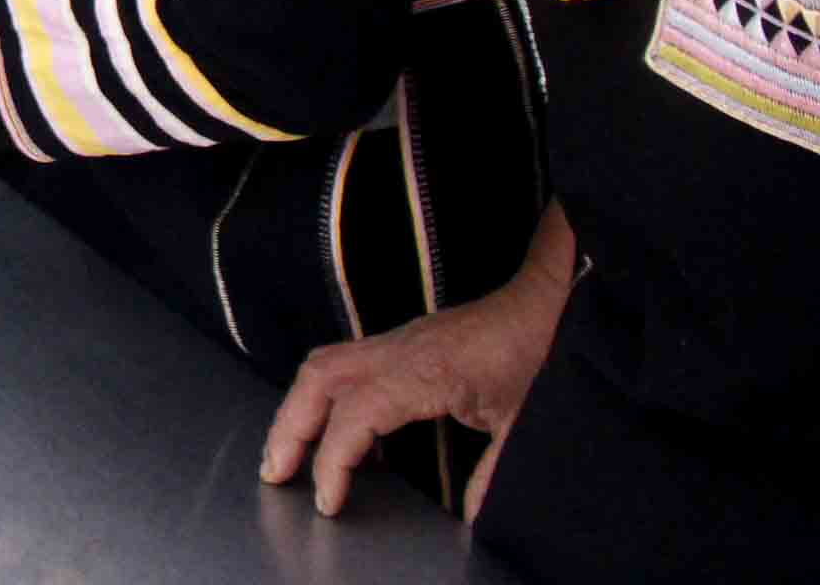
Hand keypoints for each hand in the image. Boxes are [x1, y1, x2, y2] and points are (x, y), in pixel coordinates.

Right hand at [262, 209, 571, 517]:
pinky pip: (343, 362)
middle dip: (288, 428)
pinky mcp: (400, 341)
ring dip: (297, 407)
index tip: (329, 501)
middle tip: (274, 472)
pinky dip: (322, 395)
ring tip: (286, 450)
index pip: (355, 413)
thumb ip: (493, 473)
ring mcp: (394, 340)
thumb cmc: (535, 351)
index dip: (333, 459)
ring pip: (322, 364)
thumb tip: (472, 519)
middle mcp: (396, 349)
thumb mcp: (522, 421)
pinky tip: (334, 429)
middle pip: (318, 379)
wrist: (545, 301)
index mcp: (423, 370)